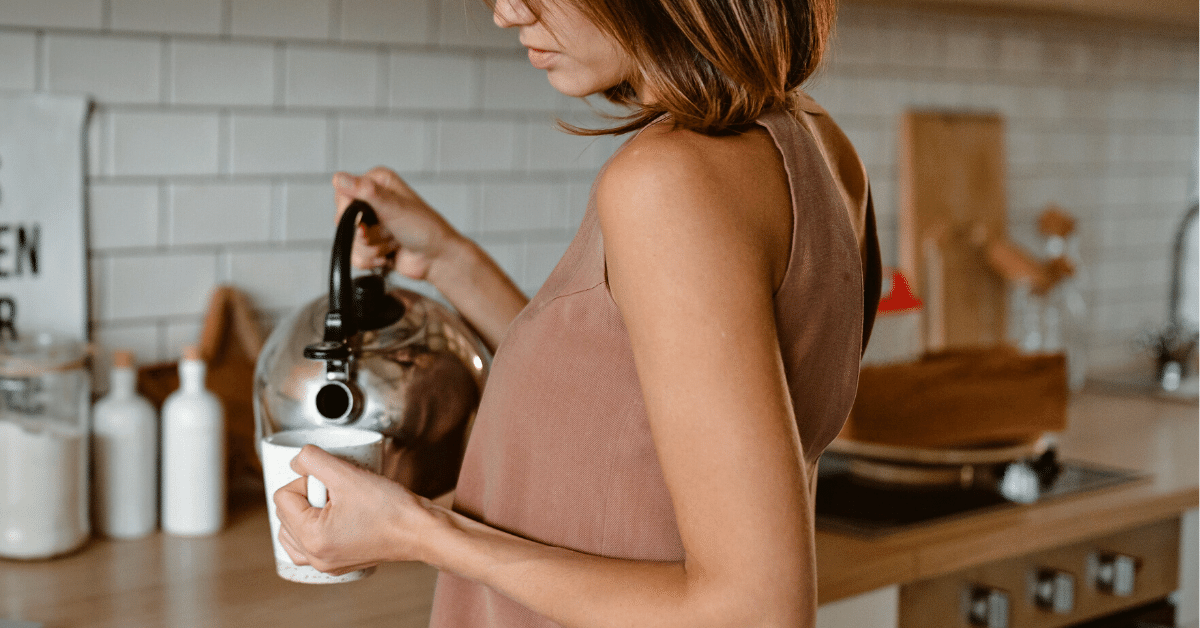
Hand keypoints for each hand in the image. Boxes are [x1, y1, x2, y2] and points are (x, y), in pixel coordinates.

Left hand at [273, 445, 439, 574]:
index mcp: (312, 539)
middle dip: (308, 496)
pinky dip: (313, 528)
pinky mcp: (338, 563)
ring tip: (337, 505)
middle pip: (285, 513)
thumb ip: (313, 460)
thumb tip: (295, 461)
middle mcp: (315, 557)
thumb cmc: (392, 510)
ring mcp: (326, 564)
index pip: (282, 497)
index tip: (334, 483)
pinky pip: (307, 546)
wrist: (421, 531)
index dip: (307, 480)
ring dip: (307, 512)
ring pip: (292, 531)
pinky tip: (334, 517)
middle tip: (338, 493)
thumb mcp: (348, 475)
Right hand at [333, 167, 460, 280]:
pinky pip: (355, 256)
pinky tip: (390, 254)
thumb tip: (338, 178)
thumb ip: (366, 192)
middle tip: (389, 231)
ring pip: (350, 241)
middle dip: (367, 233)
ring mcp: (371, 224)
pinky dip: (373, 259)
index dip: (349, 211)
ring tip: (394, 242)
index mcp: (378, 183)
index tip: (363, 219)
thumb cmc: (425, 229)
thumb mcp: (394, 207)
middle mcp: (373, 202)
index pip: (342, 194)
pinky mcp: (371, 245)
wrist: (438, 259)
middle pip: (343, 221)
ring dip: (375, 247)